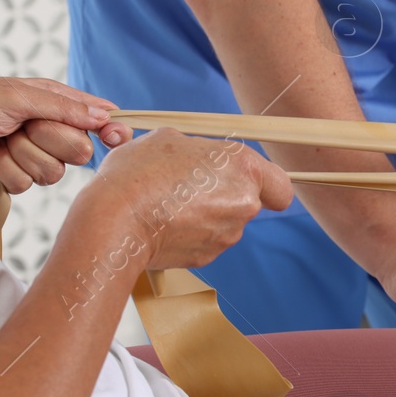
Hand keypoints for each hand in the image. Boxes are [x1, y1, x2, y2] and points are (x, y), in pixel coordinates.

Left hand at [0, 77, 135, 192]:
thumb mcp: (17, 96)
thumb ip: (63, 108)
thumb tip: (105, 116)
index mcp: (52, 101)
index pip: (96, 116)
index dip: (110, 127)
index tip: (117, 137)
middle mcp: (46, 128)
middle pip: (80, 149)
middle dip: (51, 141)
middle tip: (24, 128)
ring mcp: (31, 154)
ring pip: (55, 172)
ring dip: (23, 157)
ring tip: (0, 142)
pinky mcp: (14, 176)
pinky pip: (29, 185)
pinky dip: (8, 172)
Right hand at [90, 128, 293, 269]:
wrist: (114, 219)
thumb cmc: (139, 172)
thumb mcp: (169, 139)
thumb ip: (201, 149)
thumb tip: (202, 160)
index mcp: (243, 167)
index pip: (281, 186)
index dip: (269, 187)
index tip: (251, 183)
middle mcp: (244, 202)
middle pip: (247, 202)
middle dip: (223, 195)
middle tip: (188, 185)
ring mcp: (227, 233)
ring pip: (225, 222)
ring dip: (204, 214)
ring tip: (167, 202)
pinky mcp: (207, 257)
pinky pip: (205, 241)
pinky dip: (189, 234)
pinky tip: (164, 223)